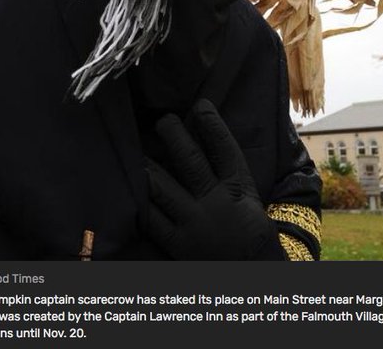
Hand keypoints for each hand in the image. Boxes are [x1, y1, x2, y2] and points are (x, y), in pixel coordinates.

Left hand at [145, 99, 282, 259]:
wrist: (250, 277)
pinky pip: (152, 217)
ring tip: (136, 148)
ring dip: (148, 165)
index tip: (201, 105)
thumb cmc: (249, 236)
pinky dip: (141, 200)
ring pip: (163, 187)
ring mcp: (195, 224)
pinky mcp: (177, 244)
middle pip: (191, 162)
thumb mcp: (251, 204)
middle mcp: (217, 204)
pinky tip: (131, 185)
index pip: (226, 151)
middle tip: (163, 120)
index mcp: (239, 191)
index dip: (213, 126)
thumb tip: (214, 144)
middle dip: (175, 136)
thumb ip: (233, 177)